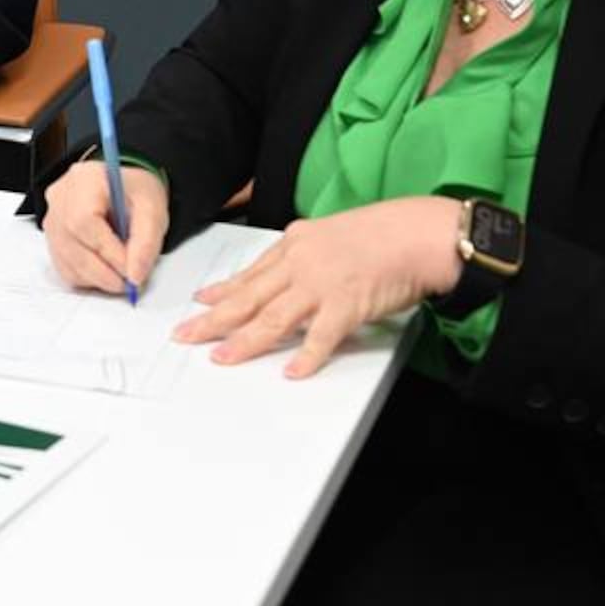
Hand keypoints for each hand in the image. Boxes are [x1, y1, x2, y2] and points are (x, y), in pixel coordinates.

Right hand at [39, 157, 168, 293]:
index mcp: (84, 180)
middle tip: (129, 283)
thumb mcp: (152, 208)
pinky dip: (85, 277)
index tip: (132, 271)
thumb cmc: (134, 191)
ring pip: (65, 260)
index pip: (84, 221)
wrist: (122, 186)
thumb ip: (146, 242)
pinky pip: (62, 266)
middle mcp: (60, 198)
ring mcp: (51, 218)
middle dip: (103, 271)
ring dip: (95, 278)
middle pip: (71, 244)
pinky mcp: (51, 237)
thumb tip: (135, 275)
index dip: (108, 252)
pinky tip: (104, 271)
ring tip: (120, 278)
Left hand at [174, 195, 464, 377]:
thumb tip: (284, 277)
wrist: (419, 232)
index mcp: (295, 243)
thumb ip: (305, 256)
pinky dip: (306, 356)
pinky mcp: (347, 304)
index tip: (200, 303)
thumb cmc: (382, 233)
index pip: (250, 273)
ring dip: (245, 341)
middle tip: (185, 335)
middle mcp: (300, 262)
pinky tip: (290, 372)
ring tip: (221, 358)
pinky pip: (321, 336)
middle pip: (248, 296)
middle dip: (213, 319)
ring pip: (273, 317)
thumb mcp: (330, 235)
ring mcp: (321, 283)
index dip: (222, 291)